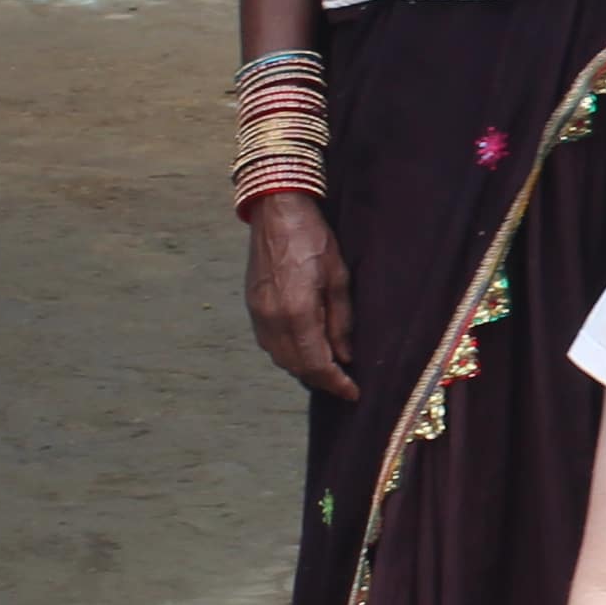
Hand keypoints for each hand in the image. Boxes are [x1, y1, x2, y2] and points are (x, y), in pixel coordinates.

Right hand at [245, 190, 357, 399]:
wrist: (276, 212)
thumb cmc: (312, 239)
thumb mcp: (338, 278)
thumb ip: (341, 321)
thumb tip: (345, 356)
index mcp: (297, 313)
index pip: (317, 364)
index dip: (336, 383)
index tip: (353, 392)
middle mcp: (272, 320)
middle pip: (296, 367)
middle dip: (321, 380)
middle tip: (344, 385)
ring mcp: (258, 314)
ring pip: (280, 358)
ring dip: (304, 369)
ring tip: (328, 370)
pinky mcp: (252, 307)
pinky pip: (269, 344)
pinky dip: (288, 354)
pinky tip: (305, 351)